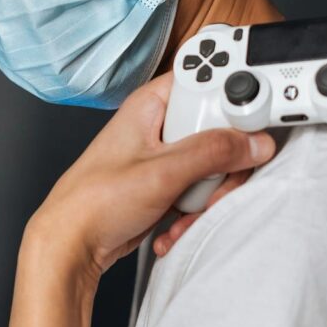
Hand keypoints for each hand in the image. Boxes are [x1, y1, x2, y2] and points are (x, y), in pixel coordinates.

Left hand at [28, 72, 275, 273]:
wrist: (71, 246)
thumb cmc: (92, 202)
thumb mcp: (161, 173)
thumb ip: (212, 153)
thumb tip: (253, 143)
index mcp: (153, 103)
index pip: (208, 80)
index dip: (235, 95)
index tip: (254, 120)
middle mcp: (160, 124)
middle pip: (221, 126)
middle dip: (225, 162)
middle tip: (216, 179)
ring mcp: (167, 155)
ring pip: (216, 162)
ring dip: (210, 194)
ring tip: (187, 210)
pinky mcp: (170, 183)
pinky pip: (203, 188)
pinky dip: (196, 211)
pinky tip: (174, 225)